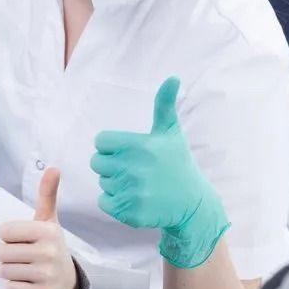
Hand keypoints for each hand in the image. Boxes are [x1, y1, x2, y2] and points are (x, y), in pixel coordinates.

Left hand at [0, 167, 78, 288]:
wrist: (68, 280)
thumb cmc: (51, 245)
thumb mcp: (49, 220)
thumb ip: (47, 194)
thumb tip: (54, 167)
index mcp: (47, 230)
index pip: (4, 231)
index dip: (10, 236)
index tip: (25, 239)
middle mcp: (48, 252)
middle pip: (1, 252)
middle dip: (9, 254)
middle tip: (25, 255)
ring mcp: (46, 274)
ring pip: (4, 271)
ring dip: (11, 271)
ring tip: (27, 268)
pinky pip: (10, 288)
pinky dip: (15, 286)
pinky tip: (30, 282)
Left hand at [90, 77, 228, 268]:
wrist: (192, 203)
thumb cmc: (177, 163)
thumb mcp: (171, 133)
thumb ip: (165, 104)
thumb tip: (173, 77)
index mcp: (138, 145)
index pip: (100, 142)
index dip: (112, 147)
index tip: (131, 152)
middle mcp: (132, 168)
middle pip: (97, 162)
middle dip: (112, 165)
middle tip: (135, 169)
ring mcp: (130, 191)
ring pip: (102, 183)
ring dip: (116, 184)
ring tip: (140, 184)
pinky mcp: (128, 211)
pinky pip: (104, 202)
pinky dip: (115, 202)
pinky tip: (135, 198)